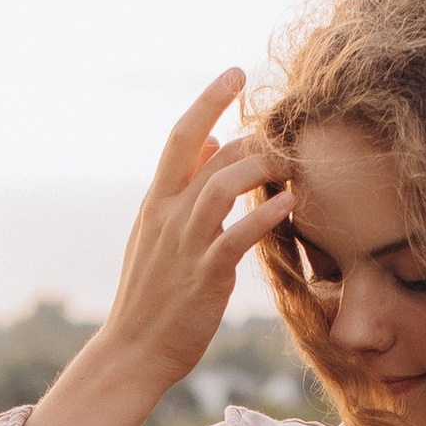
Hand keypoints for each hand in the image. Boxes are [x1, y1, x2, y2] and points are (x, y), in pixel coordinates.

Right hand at [26, 72, 290, 425]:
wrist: (132, 352)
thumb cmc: (152, 296)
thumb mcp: (158, 233)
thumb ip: (183, 188)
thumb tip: (210, 143)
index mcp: (156, 202)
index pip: (181, 136)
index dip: (209, 100)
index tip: (237, 73)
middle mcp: (168, 215)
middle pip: (212, 155)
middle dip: (254, 137)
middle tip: (288, 139)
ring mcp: (185, 245)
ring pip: (224, 186)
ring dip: (262, 169)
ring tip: (293, 168)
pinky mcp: (204, 277)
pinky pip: (237, 237)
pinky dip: (264, 216)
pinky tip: (288, 204)